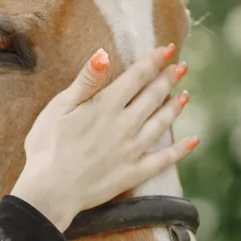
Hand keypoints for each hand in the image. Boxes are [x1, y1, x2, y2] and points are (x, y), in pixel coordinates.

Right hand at [10, 44, 197, 231]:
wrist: (49, 191)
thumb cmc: (46, 147)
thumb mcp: (58, 108)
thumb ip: (86, 82)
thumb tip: (104, 55)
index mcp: (106, 106)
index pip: (136, 77)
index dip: (153, 61)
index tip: (167, 49)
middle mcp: (125, 125)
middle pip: (153, 97)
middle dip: (168, 79)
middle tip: (181, 67)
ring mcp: (132, 150)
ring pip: (161, 123)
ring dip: (175, 108)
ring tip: (185, 96)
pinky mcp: (133, 172)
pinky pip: (164, 159)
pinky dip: (180, 149)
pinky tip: (193, 140)